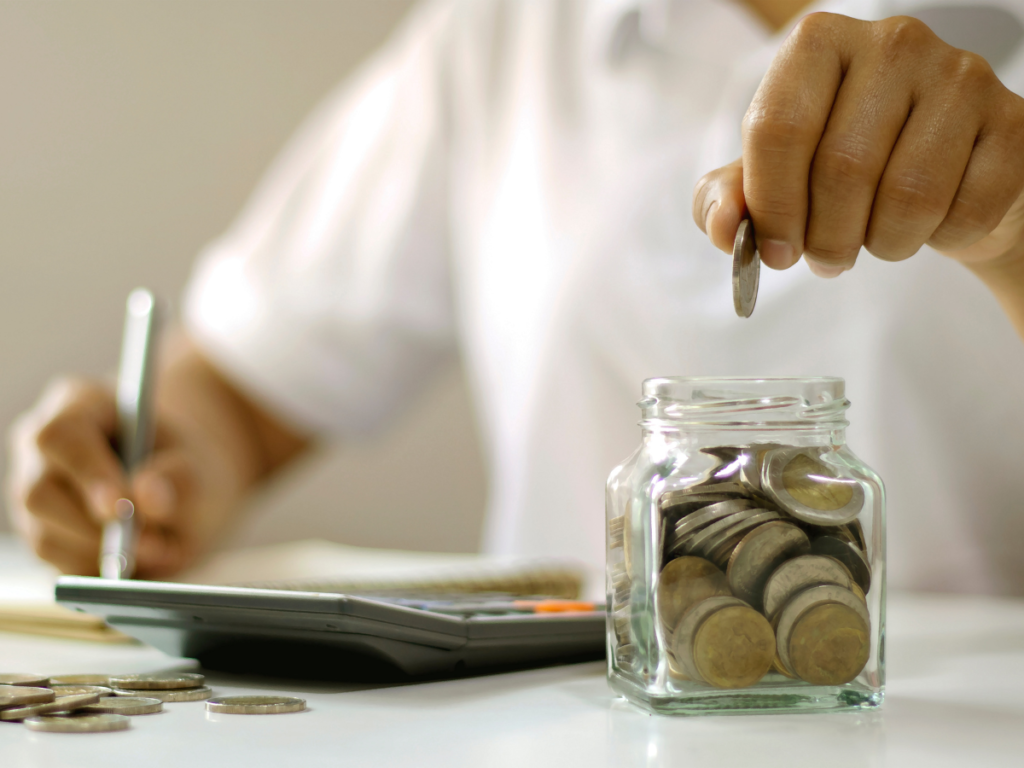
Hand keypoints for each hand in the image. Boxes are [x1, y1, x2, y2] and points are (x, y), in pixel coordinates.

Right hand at [5, 377, 215, 576]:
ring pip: (46, 536)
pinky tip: (138, 559)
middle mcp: (41, 449)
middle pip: (40, 493)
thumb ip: (179, 477)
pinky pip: (58, 566)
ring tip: (159, 548)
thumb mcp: (197, 461)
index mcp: (77, 405)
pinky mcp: (42, 535)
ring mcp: (34, 494)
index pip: (61, 437)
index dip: (87, 474)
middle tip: (153, 543)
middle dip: (96, 528)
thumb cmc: (183, 459)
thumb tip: (148, 499)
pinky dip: (101, 572)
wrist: (180, 480)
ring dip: (104, 554)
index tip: (120, 507)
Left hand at [693, 13, 1023, 276]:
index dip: (771, 206)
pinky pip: (964, 210)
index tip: (775, 251)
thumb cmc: (844, 170)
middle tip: (825, 258)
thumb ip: (729, 199)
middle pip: (842, 167)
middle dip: (826, 236)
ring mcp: (960, 75)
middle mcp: (892, 43)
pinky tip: (931, 223)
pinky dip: (939, 239)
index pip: (778, 128)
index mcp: (819, 44)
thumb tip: (724, 227)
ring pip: (908, 195)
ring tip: (875, 238)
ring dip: (882, 242)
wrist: (943, 174)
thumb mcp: (771, 181)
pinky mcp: (1011, 121)